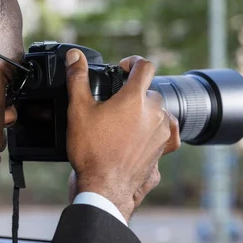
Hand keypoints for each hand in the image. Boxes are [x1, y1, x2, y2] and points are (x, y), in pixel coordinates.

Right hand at [65, 49, 180, 221]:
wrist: (103, 187)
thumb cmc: (91, 150)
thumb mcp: (78, 110)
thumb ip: (77, 78)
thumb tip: (74, 56)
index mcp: (135, 98)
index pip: (145, 66)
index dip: (133, 62)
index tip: (122, 67)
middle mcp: (155, 112)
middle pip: (149, 91)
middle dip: (134, 93)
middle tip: (115, 103)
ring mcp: (162, 131)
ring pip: (158, 110)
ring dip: (144, 111)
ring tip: (124, 122)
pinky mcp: (163, 149)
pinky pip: (168, 131)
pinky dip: (158, 128)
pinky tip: (147, 131)